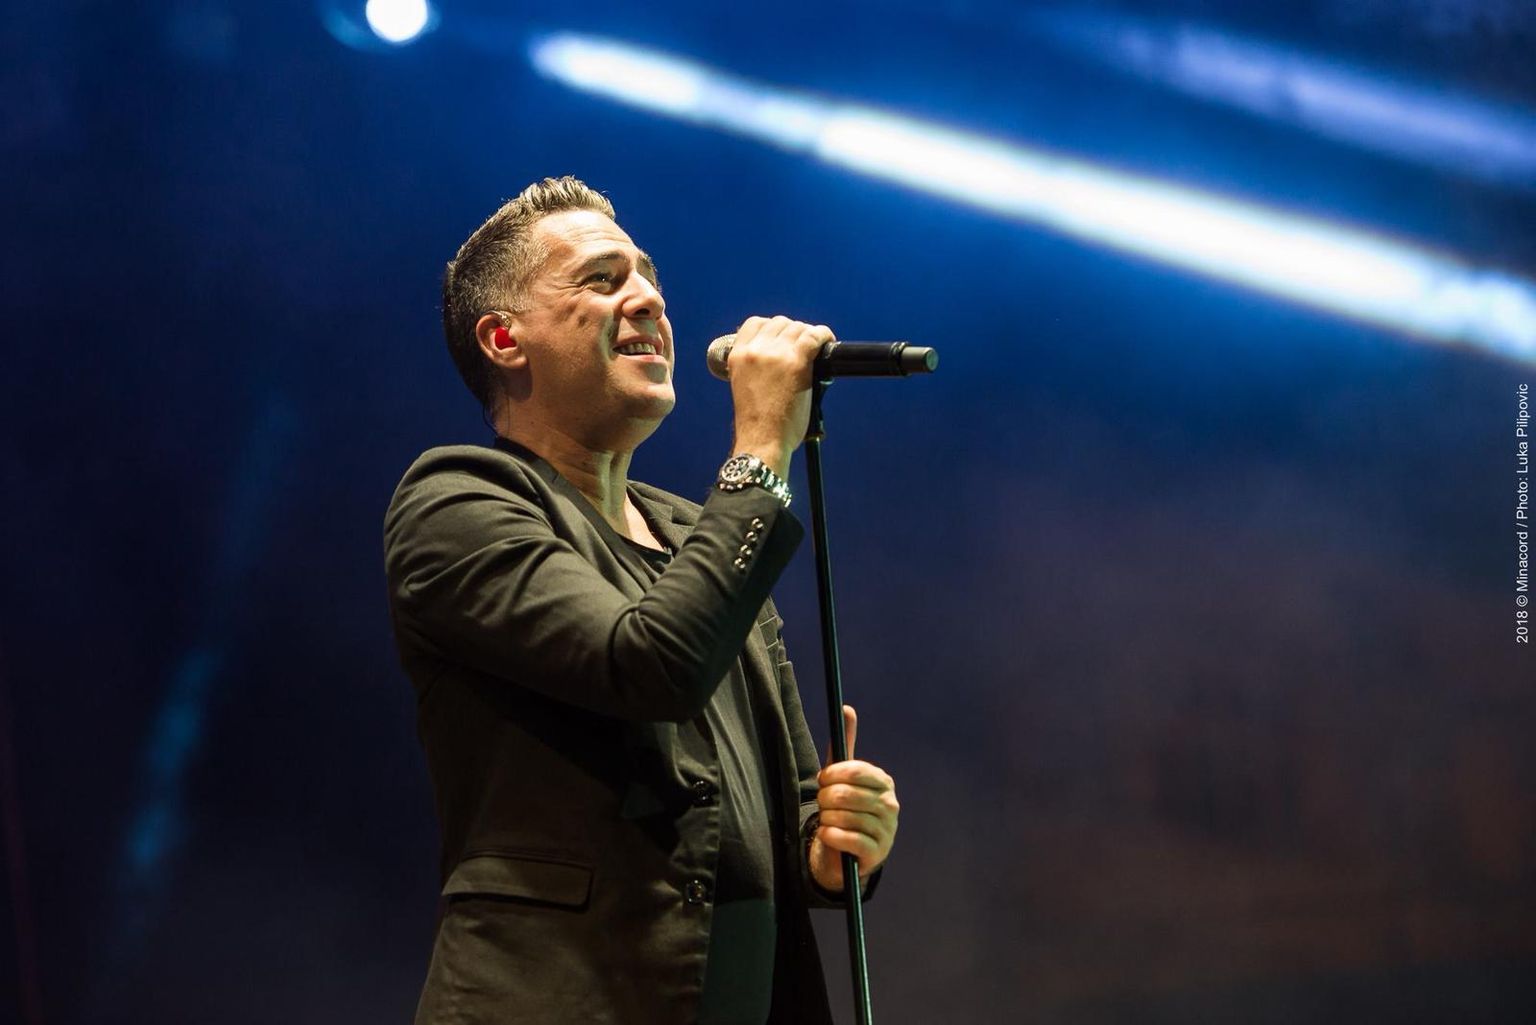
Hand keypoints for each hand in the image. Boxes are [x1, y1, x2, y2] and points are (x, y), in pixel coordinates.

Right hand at [727, 315, 834, 476]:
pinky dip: (824, 336)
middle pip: (780, 323)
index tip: (783, 337)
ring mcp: (776, 354)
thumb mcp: (743, 385)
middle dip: (793, 332)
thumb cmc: (757, 423)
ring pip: (798, 328)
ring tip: (816, 348)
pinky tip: (827, 341)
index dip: (772, 328)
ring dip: (809, 335)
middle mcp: (755, 350)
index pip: (755, 324)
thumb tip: (780, 354)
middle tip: (803, 347)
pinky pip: (814, 336)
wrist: (762, 440)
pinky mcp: (796, 362)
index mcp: (737, 355)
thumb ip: (756, 366)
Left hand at [808, 704, 898, 893]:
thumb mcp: (843, 776)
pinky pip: (847, 840)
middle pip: (846, 795)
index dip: (832, 775)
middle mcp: (890, 804)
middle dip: (825, 799)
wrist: (847, 850)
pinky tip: (828, 835)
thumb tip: (846, 708)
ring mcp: (887, 830)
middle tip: (822, 804)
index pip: (855, 770)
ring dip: (826, 819)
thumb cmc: (844, 806)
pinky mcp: (877, 853)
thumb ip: (844, 745)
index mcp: (883, 782)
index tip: (822, 780)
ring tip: (826, 820)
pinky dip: (831, 836)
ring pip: (844, 817)